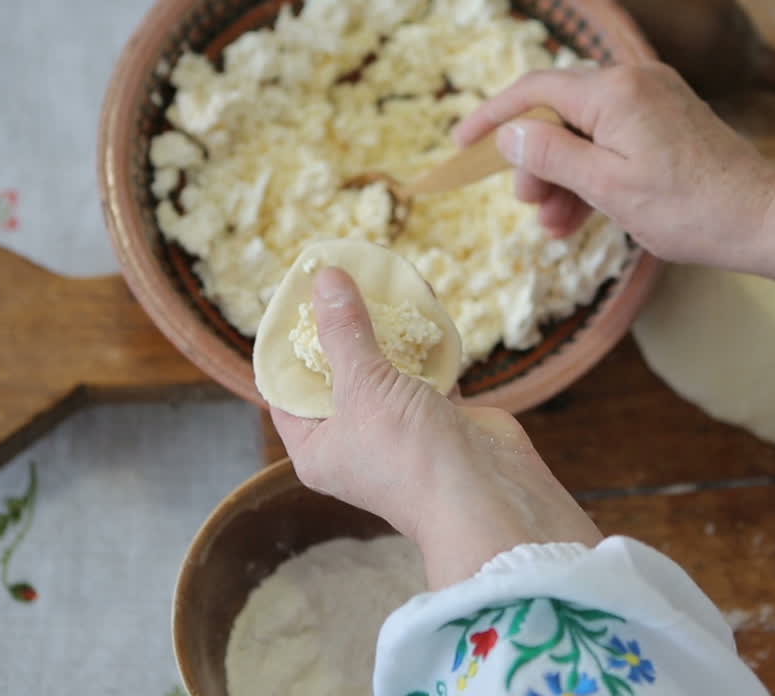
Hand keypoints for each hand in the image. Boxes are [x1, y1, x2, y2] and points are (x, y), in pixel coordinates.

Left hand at [271, 267, 601, 588]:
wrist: (488, 495)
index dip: (286, 343)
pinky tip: (424, 305)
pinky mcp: (440, 417)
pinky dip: (426, 342)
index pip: (287, 389)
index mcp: (317, 447)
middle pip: (338, 373)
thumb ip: (344, 332)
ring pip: (386, 368)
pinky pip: (426, 371)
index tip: (295, 298)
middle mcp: (354, 439)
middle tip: (339, 280)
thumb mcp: (364, 387)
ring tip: (380, 281)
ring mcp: (399, 428)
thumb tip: (326, 278)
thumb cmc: (409, 454)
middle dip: (342, 328)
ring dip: (387, 329)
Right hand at [454, 62, 774, 281]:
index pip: (534, 91)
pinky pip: (615, 143)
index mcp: (615, 91)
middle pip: (560, 114)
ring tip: (554, 227)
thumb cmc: (689, 209)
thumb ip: (551, 154)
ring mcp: (656, 101)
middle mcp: (635, 83)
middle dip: (537, 162)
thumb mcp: (606, 187)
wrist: (763, 221)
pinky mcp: (670, 123)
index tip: (463, 146)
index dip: (493, 118)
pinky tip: (580, 217)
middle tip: (529, 207)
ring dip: (564, 178)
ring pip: (587, 133)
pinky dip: (594, 176)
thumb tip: (510, 132)